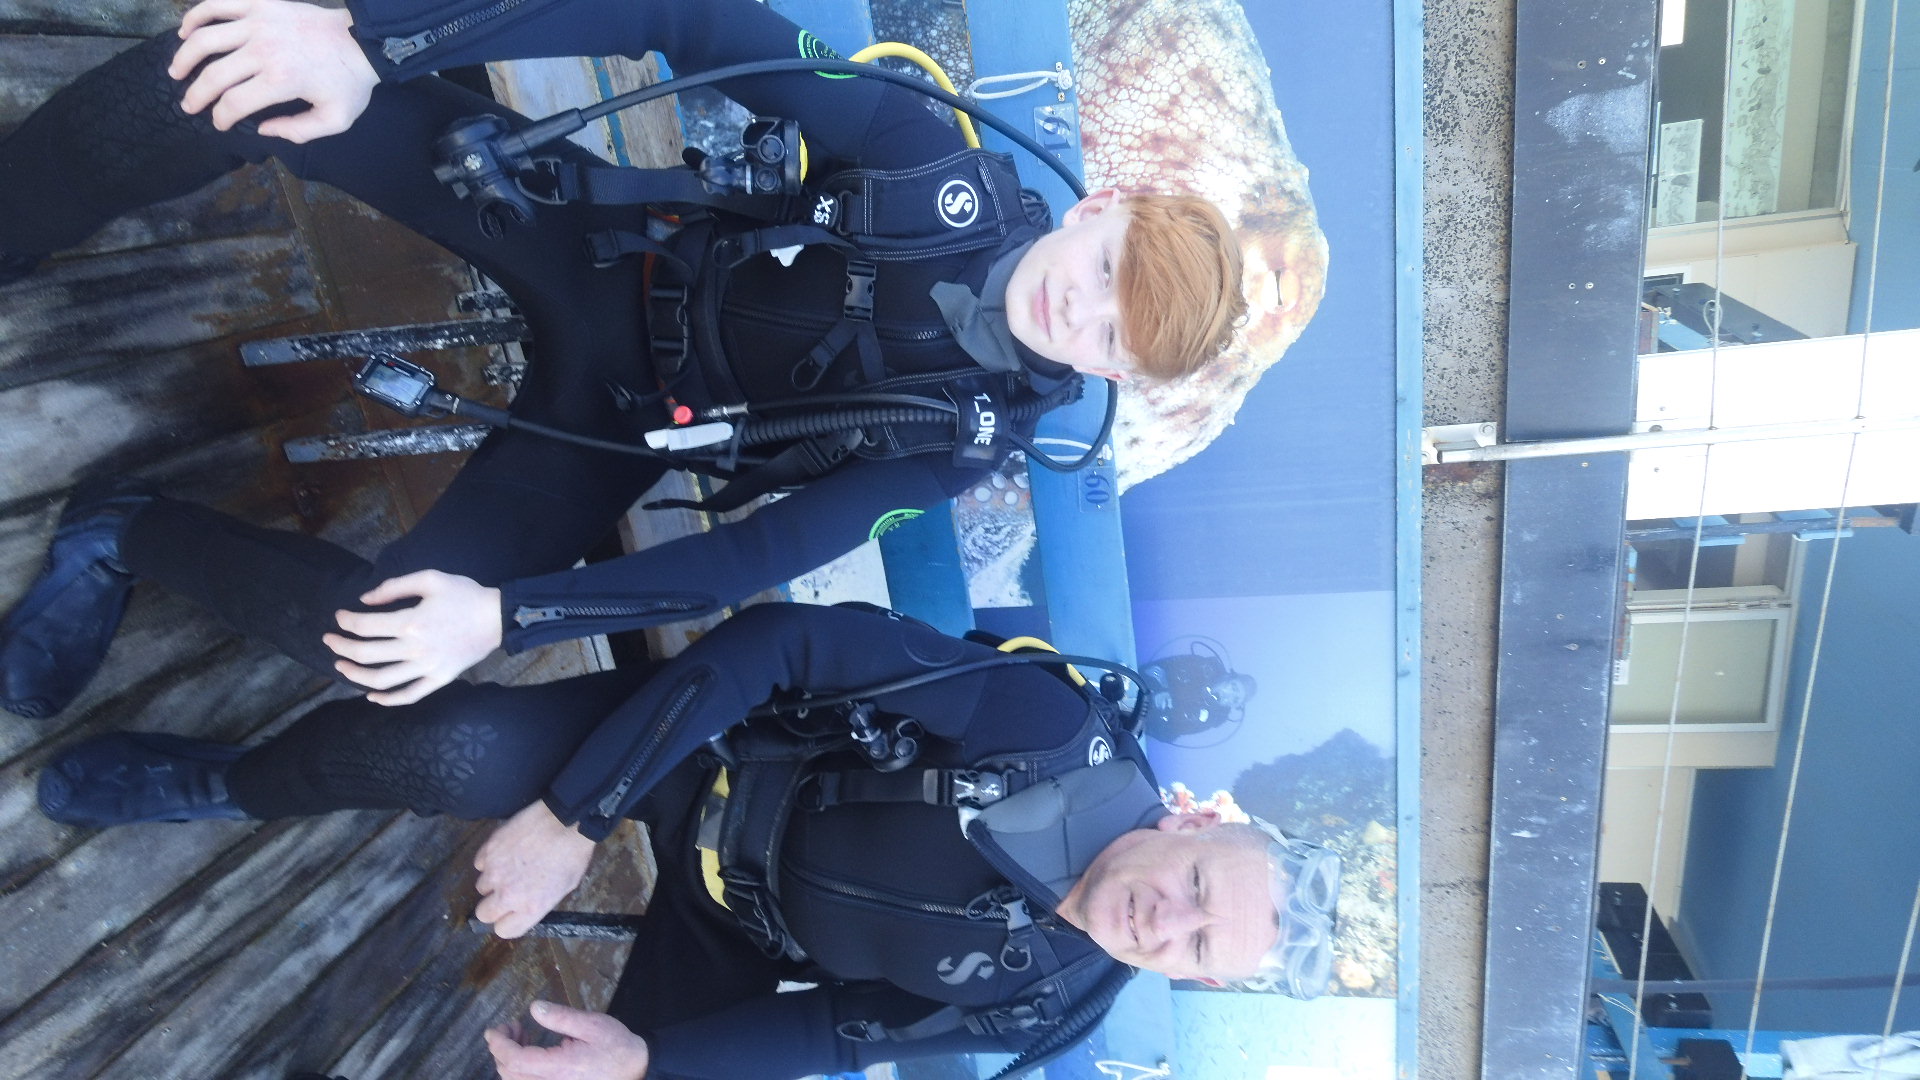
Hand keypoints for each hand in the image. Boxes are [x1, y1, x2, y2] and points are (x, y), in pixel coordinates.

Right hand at [169, 0, 378, 141]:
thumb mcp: (335, 119)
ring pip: (206, 38)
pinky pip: (217, 5)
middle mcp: (264, 50)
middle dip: (196, 95)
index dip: (220, 118)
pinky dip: (196, 16)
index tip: (218, 124)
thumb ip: (298, 131)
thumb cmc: (350, 82)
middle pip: (213, 75)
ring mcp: (260, 22)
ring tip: (176, 71)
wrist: (364, 40)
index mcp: (281, 81)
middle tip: (188, 105)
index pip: (233, 103)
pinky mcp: (261, 2)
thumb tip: (263, 129)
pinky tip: (185, 31)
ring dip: (185, 57)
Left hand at [324, 570, 503, 705]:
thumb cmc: (464, 595)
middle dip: (341, 647)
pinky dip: (388, 700)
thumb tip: (365, 600)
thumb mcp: (430, 579)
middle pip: (365, 654)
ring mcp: (427, 668)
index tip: (340, 616)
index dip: (346, 621)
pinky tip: (372, 696)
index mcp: (411, 622)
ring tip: (341, 665)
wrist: (497, 618)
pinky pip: (409, 695)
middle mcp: (415, 649)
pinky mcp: (439, 680)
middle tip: (329, 641)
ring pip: (381, 679)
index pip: (365, 626)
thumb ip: (394, 587)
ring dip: (355, 674)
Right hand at [474, 800, 595, 938]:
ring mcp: (495, 872)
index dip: (507, 922)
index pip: (504, 931)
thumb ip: (539, 903)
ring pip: (481, 886)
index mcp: (530, 908)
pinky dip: (489, 859)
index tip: (510, 914)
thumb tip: (525, 906)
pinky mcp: (488, 850)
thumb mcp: (564, 888)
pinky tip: (506, 850)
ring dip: (493, 880)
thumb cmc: (572, 853)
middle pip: (484, 914)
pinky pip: (480, 863)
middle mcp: (508, 894)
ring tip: (511, 866)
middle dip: (492, 906)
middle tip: (504, 893)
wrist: (565, 820)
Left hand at [484, 1001, 649, 1079]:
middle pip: (509, 1073)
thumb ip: (562, 1017)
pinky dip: (519, 1068)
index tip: (494, 1029)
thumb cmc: (617, 1046)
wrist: (636, 1069)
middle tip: (511, 1026)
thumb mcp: (593, 1024)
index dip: (500, 1045)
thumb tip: (534, 1008)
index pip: (516, 1061)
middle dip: (501, 1048)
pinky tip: (529, 1049)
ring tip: (520, 1034)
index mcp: (560, 1067)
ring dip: (509, 1058)